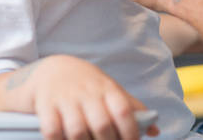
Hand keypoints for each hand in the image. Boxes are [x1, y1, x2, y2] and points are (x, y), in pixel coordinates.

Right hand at [0, 55, 156, 139]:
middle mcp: (87, 93)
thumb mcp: (111, 91)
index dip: (131, 132)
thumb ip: (132, 109)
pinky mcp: (46, 107)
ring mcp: (66, 100)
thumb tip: (156, 131)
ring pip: (78, 131)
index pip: (124, 111)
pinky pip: (52, 131)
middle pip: (102, 124)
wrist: (52, 70)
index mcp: (107, 89)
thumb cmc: (88, 86)